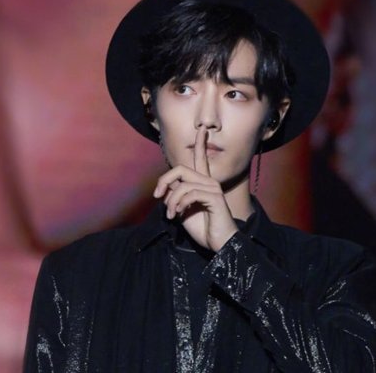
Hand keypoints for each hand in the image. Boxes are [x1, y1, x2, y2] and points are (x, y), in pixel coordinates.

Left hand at [153, 127, 237, 250]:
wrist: (219, 245)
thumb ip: (175, 197)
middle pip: (181, 169)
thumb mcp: (183, 211)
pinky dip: (179, 204)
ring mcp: (213, 189)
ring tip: (170, 214)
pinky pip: (190, 193)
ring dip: (171, 201)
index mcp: (203, 183)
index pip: (201, 159)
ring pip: (182, 184)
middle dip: (164, 180)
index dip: (200, 143)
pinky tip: (178, 215)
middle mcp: (209, 182)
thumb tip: (165, 190)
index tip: (202, 129)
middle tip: (157, 196)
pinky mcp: (215, 198)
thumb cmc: (203, 229)